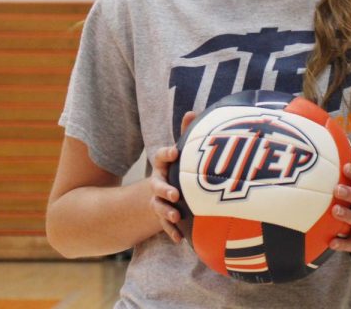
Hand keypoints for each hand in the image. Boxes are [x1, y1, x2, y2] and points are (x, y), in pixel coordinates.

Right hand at [149, 110, 195, 243]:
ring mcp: (159, 200)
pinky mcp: (164, 217)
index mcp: (163, 165)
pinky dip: (172, 232)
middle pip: (157, 185)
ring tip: (176, 217)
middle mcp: (158, 182)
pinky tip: (180, 239)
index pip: (160, 157)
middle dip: (165, 189)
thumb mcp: (182, 153)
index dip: (166, 154)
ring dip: (166, 212)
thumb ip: (186, 133)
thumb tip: (192, 111)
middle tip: (175, 194)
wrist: (163, 193)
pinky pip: (166, 226)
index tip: (175, 153)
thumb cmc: (178, 168)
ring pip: (159, 206)